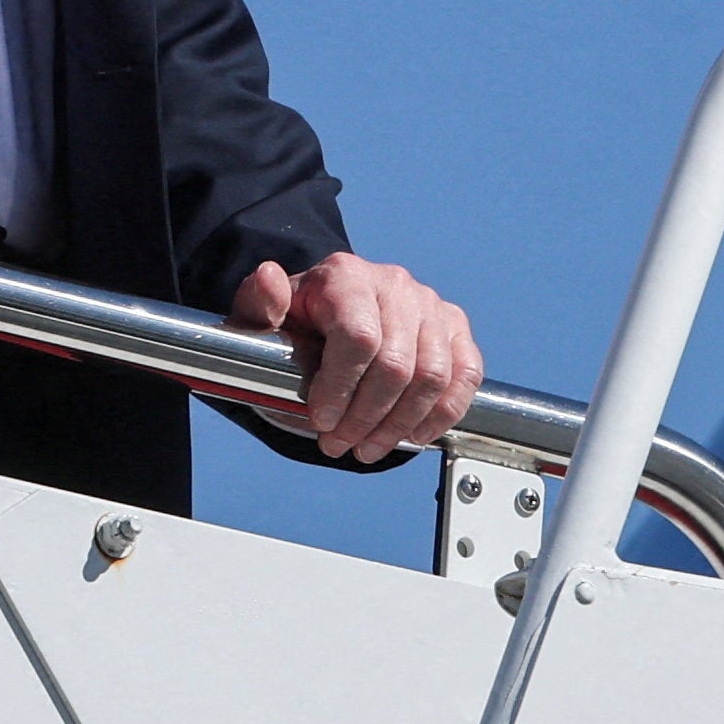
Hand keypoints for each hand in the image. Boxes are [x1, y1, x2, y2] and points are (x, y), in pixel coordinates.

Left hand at [228, 253, 483, 464]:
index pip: (358, 338)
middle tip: (339, 444)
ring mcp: (430, 305)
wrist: (332, 314)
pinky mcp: (455, 327)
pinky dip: (443, 413)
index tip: (322, 421)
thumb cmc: (297, 323)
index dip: (342, 388)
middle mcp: (395, 284)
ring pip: (432, 376)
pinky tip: (413, 434)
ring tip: (369, 447)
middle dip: (365, 418)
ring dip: (400, 425)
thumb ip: (258, 304)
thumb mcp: (262, 316)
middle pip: (396, 365)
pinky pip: (465, 374)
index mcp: (346, 276)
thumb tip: (267, 278)